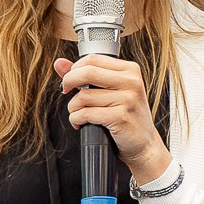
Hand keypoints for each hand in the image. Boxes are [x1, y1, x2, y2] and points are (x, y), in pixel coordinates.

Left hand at [54, 54, 172, 183]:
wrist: (144, 144)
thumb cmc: (126, 116)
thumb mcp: (111, 91)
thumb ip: (85, 75)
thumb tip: (59, 63)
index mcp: (130, 70)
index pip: (93, 59)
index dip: (75, 68)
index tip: (70, 79)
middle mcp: (131, 82)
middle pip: (87, 72)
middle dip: (69, 82)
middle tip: (66, 91)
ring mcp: (127, 99)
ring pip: (83, 96)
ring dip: (73, 107)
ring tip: (78, 113)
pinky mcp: (120, 117)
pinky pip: (86, 113)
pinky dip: (76, 119)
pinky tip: (82, 123)